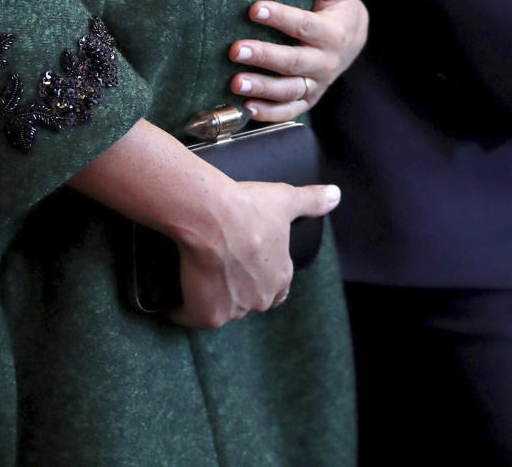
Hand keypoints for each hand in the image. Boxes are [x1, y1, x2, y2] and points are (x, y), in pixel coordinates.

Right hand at [172, 176, 341, 328]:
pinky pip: (190, 316)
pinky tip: (175, 295)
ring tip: (197, 271)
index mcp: (281, 278)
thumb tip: (336, 195)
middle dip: (236, 286)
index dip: (263, 277)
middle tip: (219, 262)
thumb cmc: (249, 207)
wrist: (212, 217)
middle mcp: (261, 300)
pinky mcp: (206, 315)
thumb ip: (312, 200)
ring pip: (221, 307)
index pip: (277, 289)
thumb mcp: (286, 200)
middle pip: (249, 300)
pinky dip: (182, 308)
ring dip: (211, 295)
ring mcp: (234, 311)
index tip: (248, 264)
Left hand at [229, 0, 367, 120]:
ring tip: (234, 82)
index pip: (305, 25)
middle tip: (234, 50)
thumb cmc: (339, 1)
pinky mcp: (308, 98)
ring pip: (288, 90)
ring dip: (262, 87)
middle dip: (264, 56)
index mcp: (334, 32)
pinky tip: (247, 107)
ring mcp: (317, 83)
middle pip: (293, 62)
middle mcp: (326, 62)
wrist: (353, 35)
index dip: (280, 17)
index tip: (253, 8)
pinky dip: (269, 113)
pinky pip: (289, 110)